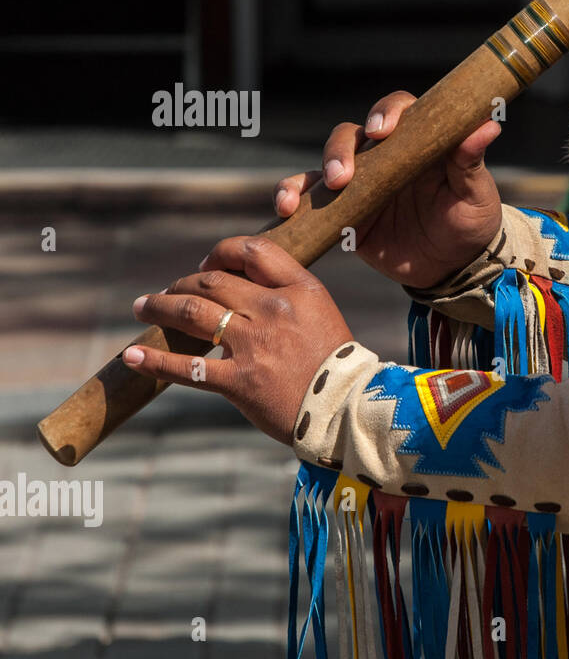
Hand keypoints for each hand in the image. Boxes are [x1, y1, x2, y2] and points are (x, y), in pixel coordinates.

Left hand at [122, 236, 353, 444]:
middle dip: (181, 283)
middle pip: (212, 281)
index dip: (220, 253)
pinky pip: (187, 368)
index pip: (252, 250)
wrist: (346, 408)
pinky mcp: (239, 381)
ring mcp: (254, 345)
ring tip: (142, 308)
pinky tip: (133, 356)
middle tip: (166, 292)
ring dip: (159, 307)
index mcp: (299, 289)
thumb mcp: (319, 312)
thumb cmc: (333, 362)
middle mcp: (274, 310)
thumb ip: (285, 294)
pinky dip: (154, 361)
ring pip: (191, 313)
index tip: (205, 266)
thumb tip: (238, 285)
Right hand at [273, 91, 503, 288]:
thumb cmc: (470, 222)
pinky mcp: (341, 210)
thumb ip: (471, 160)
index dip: (386, 112)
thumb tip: (488, 124)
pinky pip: (310, 198)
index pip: (397, 111)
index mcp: (417, 140)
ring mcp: (359, 181)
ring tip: (310, 196)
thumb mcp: (476, 194)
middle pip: (351, 135)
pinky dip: (293, 199)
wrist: (452, 267)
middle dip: (341, 150)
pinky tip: (287, 210)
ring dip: (313, 174)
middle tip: (343, 177)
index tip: (383, 130)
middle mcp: (384, 154)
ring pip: (325, 163)